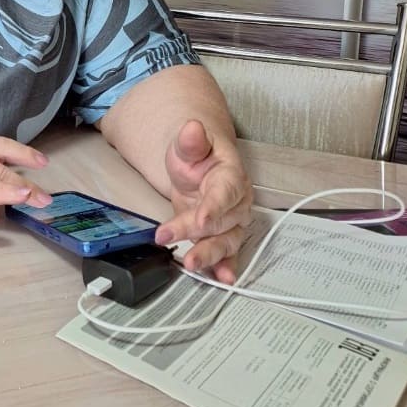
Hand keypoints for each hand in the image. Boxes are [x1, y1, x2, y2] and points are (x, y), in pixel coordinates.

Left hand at [154, 119, 251, 283]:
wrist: (199, 166)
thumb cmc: (197, 155)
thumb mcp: (188, 145)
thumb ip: (191, 140)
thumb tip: (192, 128)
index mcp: (231, 176)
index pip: (225, 193)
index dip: (213, 207)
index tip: (200, 219)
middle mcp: (237, 202)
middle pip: (220, 221)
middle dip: (195, 232)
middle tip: (170, 236)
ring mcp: (231, 221)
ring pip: (226, 241)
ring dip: (210, 255)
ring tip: (193, 264)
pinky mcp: (223, 235)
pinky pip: (228, 254)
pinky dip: (225, 267)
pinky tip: (222, 278)